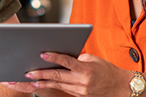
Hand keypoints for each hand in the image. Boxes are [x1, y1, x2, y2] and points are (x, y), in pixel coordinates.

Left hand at [7, 52, 131, 96]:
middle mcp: (82, 82)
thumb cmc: (107, 70)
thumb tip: (61, 57)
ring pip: (56, 85)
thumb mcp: (94, 59)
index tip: (42, 54)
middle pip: (57, 77)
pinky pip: (61, 90)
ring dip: (39, 83)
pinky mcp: (78, 96)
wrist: (120, 87)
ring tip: (25, 80)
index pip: (68, 62)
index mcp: (86, 69)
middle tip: (26, 72)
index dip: (55, 58)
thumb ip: (78, 58)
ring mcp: (79, 91)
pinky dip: (48, 87)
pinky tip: (37, 85)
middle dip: (40, 75)